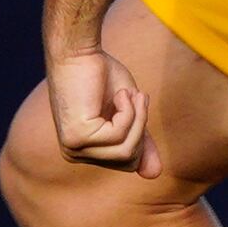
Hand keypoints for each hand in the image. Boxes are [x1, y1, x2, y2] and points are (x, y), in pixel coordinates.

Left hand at [47, 45, 154, 173]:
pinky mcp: (76, 138)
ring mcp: (73, 148)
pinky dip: (127, 111)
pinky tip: (118, 94)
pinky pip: (118, 135)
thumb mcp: (127, 113)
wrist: (79, 52)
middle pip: (128, 160)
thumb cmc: (101, 76)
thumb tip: (155, 174)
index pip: (127, 162)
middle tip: (137, 96)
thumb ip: (138, 141)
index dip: (140, 133)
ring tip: (129, 93)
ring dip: (136, 117)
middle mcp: (74, 154)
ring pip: (125, 151)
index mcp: (83, 151)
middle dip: (140, 126)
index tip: (137, 102)